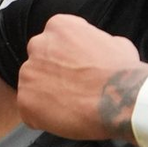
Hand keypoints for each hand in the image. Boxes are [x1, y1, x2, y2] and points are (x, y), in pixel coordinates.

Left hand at [17, 14, 146, 140]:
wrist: (120, 99)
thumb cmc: (123, 72)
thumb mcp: (115, 42)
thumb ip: (96, 42)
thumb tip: (98, 49)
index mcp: (58, 26)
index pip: (55, 40)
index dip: (67, 58)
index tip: (78, 70)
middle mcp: (37, 45)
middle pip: (39, 62)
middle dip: (52, 74)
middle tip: (72, 89)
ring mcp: (28, 74)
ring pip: (32, 86)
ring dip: (46, 96)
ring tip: (70, 107)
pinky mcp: (24, 102)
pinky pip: (29, 111)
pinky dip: (42, 118)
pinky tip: (64, 120)